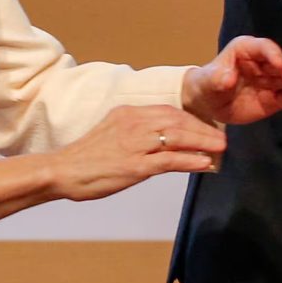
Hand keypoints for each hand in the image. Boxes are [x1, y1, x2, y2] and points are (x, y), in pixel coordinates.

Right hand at [45, 104, 225, 200]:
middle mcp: (134, 123)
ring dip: (203, 142)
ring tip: (220, 148)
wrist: (60, 171)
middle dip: (203, 129)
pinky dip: (191, 160)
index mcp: (128, 112)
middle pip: (178, 121)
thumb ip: (137, 134)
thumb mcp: (113, 134)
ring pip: (178, 137)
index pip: (169, 111)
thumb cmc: (86, 158)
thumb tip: (165, 143)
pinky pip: (170, 160)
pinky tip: (204, 163)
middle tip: (221, 138)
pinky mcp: (134, 165)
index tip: (206, 127)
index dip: (192, 120)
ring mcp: (135, 144)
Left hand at [181, 35, 281, 126]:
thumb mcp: (207, 82)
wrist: (209, 105)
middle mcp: (263, 62)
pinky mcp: (275, 97)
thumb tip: (228, 78)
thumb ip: (217, 78)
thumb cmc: (207, 85)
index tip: (279, 64)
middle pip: (281, 62)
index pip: (263, 47)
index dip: (273, 54)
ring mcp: (271, 80)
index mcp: (246, 50)